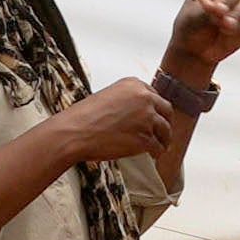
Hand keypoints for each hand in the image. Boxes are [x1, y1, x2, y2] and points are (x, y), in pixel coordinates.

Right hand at [79, 74, 196, 171]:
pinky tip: (152, 155)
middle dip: (165, 122)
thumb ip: (126, 101)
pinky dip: (156, 152)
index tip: (156, 116)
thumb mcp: (107, 97)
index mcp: (134, 85)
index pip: (155, 96)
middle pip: (166, 111)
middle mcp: (144, 98)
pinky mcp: (145, 138)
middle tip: (163, 132)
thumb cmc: (83, 117)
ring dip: (163, 139)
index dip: (156, 109)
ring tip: (160, 145)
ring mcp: (147, 118)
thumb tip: (136, 113)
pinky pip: (158, 147)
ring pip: (165, 130)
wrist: (73, 133)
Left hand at [162, 0, 239, 88]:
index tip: (205, 5)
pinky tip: (226, 34)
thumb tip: (223, 10)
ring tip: (224, 27)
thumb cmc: (191, 26)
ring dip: (235, 15)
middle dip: (227, 1)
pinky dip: (238, 29)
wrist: (196, 48)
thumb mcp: (194, 17)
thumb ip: (209, 11)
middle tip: (220, 13)